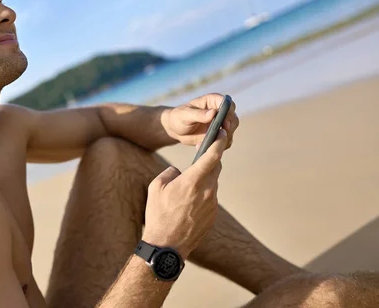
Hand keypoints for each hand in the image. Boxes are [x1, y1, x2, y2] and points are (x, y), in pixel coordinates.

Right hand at [142, 129, 226, 258]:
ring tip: (185, 191)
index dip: (218, 141)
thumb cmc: (158, 214)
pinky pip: (210, 199)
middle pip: (215, 168)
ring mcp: (212, 205)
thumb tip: (178, 172)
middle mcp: (207, 191)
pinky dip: (202, 196)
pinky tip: (188, 205)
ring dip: (203, 181)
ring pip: (212, 184)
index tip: (222, 132)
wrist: (167, 246)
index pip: (212, 155)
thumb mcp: (156, 187)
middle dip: (209, 161)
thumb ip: (170, 173)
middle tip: (199, 160)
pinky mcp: (213, 216)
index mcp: (193, 181)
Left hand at [162, 93, 238, 147]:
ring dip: (224, 138)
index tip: (224, 122)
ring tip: (210, 143)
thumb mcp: (185, 115)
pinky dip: (219, 145)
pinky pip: (226, 140)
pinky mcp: (219, 134)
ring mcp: (221, 123)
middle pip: (233, 117)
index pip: (227, 103)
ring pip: (231, 130)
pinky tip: (206, 146)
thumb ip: (199, 114)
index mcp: (212, 101)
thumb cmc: (179, 117)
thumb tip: (213, 113)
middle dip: (229, 127)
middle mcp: (219, 111)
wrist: (176, 130)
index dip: (229, 112)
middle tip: (220, 135)